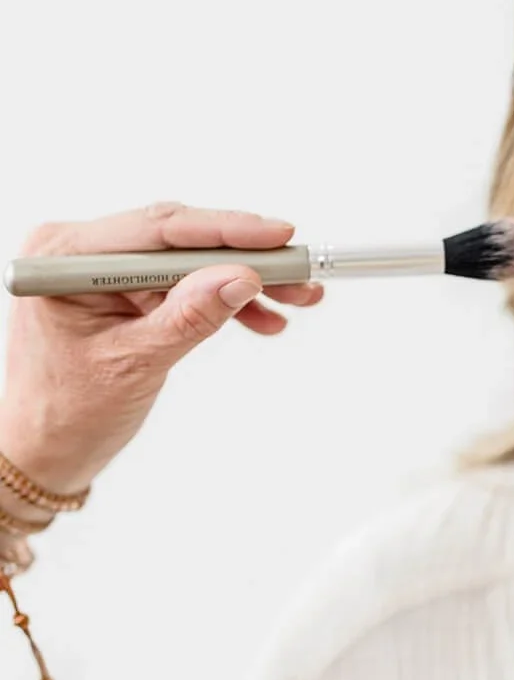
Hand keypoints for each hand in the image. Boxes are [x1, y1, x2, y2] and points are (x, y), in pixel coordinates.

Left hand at [0, 202, 323, 495]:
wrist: (46, 450)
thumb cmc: (67, 412)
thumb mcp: (135, 363)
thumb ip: (189, 316)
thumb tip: (241, 277)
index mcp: (66, 258)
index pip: (159, 229)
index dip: (226, 229)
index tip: (279, 235)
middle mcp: (83, 251)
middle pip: (182, 239)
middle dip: (246, 258)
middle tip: (300, 271)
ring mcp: (106, 269)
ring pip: (192, 261)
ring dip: (245, 281)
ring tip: (296, 299)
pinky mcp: (127, 288)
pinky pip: (186, 284)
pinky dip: (225, 301)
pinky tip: (264, 319)